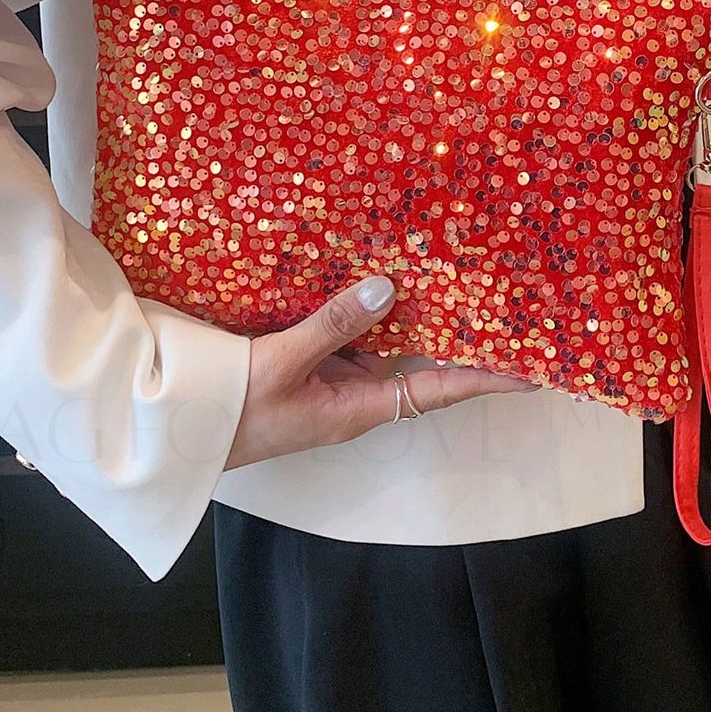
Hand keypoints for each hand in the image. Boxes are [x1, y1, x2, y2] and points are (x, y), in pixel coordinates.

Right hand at [224, 275, 536, 469]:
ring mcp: (332, 383)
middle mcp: (355, 397)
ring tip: (453, 282)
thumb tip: (389, 288)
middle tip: (499, 310)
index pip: (437, 391)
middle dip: (459, 341)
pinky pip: (351, 339)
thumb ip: (334, 325)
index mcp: (359, 408)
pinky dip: (369, 313)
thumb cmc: (233, 408)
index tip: (529, 370)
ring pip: (385, 348)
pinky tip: (378, 281)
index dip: (484, 379)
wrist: (180, 430)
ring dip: (413, 319)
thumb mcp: (282, 362)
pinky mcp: (309, 368)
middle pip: (420, 367)